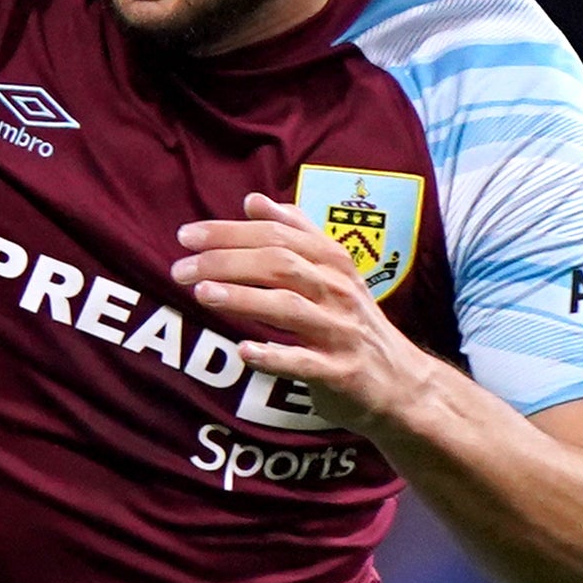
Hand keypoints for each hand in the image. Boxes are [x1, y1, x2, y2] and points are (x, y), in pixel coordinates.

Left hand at [168, 197, 442, 432]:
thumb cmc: (352, 322)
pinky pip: (305, 363)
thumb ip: (295, 234)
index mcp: (333, 262)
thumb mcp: (331, 273)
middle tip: (181, 268)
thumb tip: (254, 200)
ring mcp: (341, 332)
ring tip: (203, 294)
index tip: (186, 235)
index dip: (232, 232)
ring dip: (244, 299)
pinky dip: (274, 357)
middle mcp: (338, 291)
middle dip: (227, 262)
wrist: (401, 382)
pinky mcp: (341, 372)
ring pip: (290, 307)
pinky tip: (243, 352)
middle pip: (281, 265)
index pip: (278, 236)